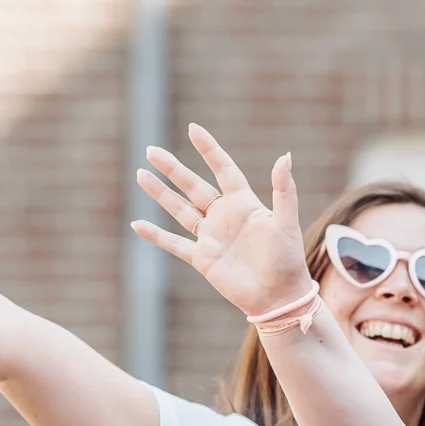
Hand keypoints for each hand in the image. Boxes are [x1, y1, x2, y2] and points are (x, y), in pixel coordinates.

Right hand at [132, 125, 313, 318]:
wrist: (279, 296)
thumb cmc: (287, 259)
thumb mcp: (286, 221)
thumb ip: (284, 190)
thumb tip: (284, 156)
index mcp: (244, 204)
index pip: (223, 169)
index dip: (209, 150)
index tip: (193, 129)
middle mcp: (224, 216)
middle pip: (193, 186)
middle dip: (173, 168)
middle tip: (151, 150)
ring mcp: (211, 237)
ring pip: (179, 209)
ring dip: (160, 193)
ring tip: (141, 174)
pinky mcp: (202, 259)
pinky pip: (174, 244)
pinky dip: (155, 236)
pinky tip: (137, 224)